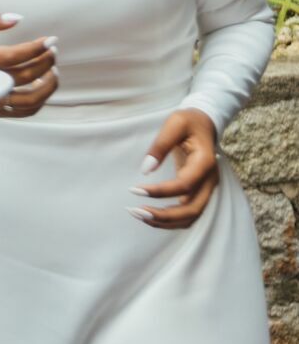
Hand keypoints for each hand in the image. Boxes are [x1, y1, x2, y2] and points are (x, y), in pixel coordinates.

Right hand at [0, 13, 56, 118]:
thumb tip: (17, 18)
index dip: (34, 48)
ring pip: (29, 100)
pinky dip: (41, 99)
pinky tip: (45, 84)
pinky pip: (26, 111)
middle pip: (24, 76)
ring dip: (48, 84)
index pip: (11, 56)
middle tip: (53, 50)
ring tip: (53, 68)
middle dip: (45, 61)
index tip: (50, 40)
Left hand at [129, 109, 218, 229]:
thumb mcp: (174, 123)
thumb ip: (160, 145)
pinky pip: (188, 213)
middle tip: (136, 211)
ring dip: (166, 222)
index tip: (135, 190)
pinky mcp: (200, 192)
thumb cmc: (188, 121)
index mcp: (205, 163)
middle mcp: (210, 180)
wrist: (204, 123)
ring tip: (139, 214)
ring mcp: (207, 188)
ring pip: (190, 217)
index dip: (159, 191)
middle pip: (191, 210)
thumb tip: (146, 170)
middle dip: (163, 216)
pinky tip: (150, 215)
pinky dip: (171, 220)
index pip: (183, 185)